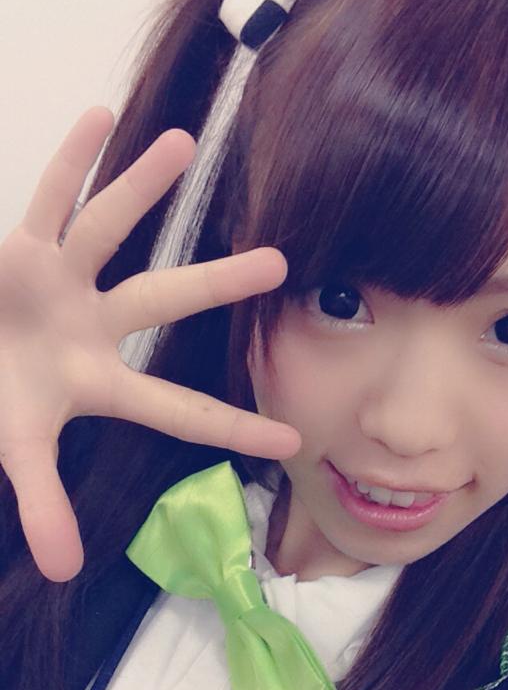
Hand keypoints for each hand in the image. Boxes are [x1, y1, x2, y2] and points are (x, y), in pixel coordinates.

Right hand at [0, 106, 300, 583]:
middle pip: (162, 300)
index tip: (296, 442)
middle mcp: (93, 323)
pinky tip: (104, 115)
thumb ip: (44, 504)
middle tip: (280, 263)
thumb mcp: (18, 450)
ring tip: (181, 141)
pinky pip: (45, 196)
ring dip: (138, 188)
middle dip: (216, 285)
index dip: (232, 426)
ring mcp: (60, 280)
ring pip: (106, 228)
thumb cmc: (2, 394)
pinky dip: (69, 161)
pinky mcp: (21, 247)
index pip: (177, 409)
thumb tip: (64, 574)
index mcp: (100, 382)